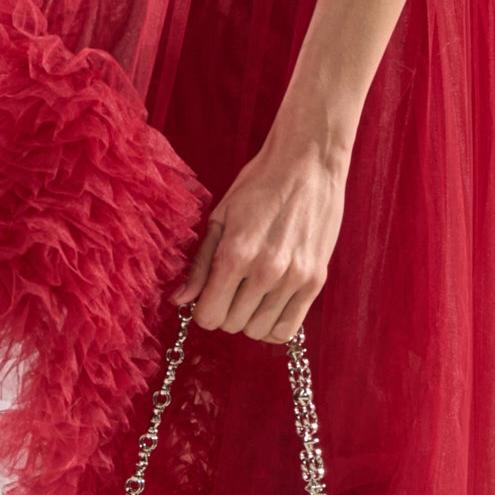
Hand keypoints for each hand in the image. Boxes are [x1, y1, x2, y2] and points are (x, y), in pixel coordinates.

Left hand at [173, 130, 348, 341]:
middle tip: (232, 289)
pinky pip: (288, 329)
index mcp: (235, 253)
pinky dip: (274, 325)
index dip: (204, 310)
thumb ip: (200, 265)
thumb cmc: (259, 184)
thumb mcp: (220, 218)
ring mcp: (294, 278)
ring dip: (250, 319)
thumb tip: (179, 301)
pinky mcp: (316, 280)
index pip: (209, 317)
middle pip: (233, 325)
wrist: (308, 162)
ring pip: (259, 331)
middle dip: (226, 312)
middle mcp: (265, 271)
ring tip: (252, 295)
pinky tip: (270, 305)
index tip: (209, 296)